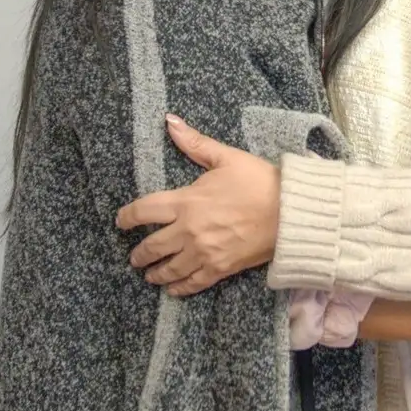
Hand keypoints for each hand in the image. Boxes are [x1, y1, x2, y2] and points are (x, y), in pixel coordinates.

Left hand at [115, 115, 280, 295]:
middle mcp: (188, 230)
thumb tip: (170, 121)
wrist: (290, 212)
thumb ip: (195, 143)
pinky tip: (173, 289)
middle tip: (134, 257)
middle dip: (139, 253)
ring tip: (149, 275)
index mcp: (186, 201)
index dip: (127, 217)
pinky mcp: (220, 269)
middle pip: (151, 246)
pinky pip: (192, 283)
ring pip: (168, 269)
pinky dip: (179, 288)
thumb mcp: (227, 157)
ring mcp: (203, 252)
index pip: (143, 211)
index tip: (121, 222)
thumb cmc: (259, 181)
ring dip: (155, 273)